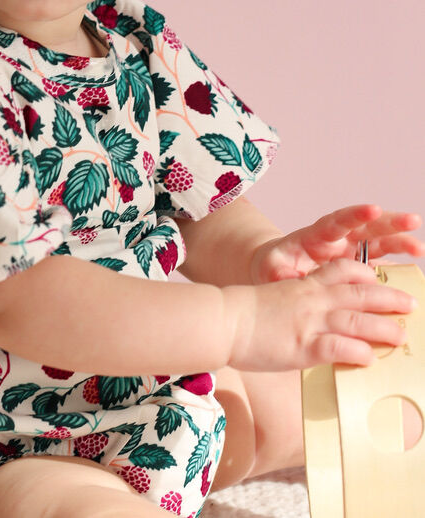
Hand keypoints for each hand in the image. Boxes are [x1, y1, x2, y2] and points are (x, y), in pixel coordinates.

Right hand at [224, 257, 416, 371]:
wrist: (223, 320)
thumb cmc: (243, 314)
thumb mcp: (275, 300)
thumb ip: (298, 306)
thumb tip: (313, 322)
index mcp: (304, 285)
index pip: (342, 270)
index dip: (366, 274)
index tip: (380, 278)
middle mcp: (312, 299)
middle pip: (359, 294)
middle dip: (388, 297)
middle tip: (410, 302)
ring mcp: (310, 321)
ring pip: (357, 320)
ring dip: (383, 327)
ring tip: (402, 334)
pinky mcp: (304, 345)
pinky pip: (339, 346)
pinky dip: (358, 351)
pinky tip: (370, 358)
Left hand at [250, 204, 424, 283]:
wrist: (275, 271)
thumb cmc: (273, 266)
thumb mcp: (271, 269)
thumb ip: (280, 273)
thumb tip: (288, 280)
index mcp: (315, 236)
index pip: (336, 222)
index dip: (354, 215)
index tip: (373, 209)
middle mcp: (336, 238)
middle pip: (365, 225)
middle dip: (388, 222)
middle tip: (412, 220)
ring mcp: (348, 248)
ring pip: (377, 239)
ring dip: (398, 240)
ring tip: (419, 247)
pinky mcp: (356, 261)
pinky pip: (379, 257)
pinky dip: (395, 258)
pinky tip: (414, 260)